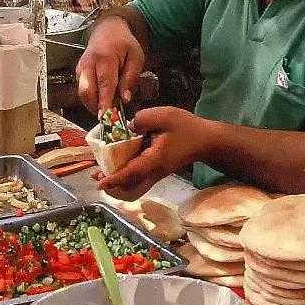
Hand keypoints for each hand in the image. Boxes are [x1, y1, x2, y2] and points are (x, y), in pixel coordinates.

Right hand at [76, 15, 144, 114]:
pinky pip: (83, 90)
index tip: (105, 116)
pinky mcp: (78, 72)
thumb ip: (130, 78)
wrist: (107, 30)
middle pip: (87, 91)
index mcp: (105, 57)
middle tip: (110, 116)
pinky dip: (92, 99)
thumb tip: (125, 99)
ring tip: (109, 107)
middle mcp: (88, 63)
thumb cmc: (124, 44)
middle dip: (96, 107)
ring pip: (82, 93)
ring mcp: (81, 68)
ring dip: (94, 105)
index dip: (104, 102)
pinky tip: (103, 99)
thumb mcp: (136, 57)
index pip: (104, 84)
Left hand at [97, 107, 211, 199]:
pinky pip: (138, 181)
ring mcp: (156, 174)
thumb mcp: (164, 115)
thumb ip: (142, 119)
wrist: (206, 141)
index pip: (131, 173)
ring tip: (102, 174)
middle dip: (112, 187)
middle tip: (97, 177)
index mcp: (154, 160)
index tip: (99, 183)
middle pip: (130, 189)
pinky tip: (118, 165)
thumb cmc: (187, 128)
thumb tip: (127, 126)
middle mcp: (154, 172)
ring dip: (118, 183)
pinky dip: (125, 178)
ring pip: (134, 187)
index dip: (114, 179)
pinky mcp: (158, 172)